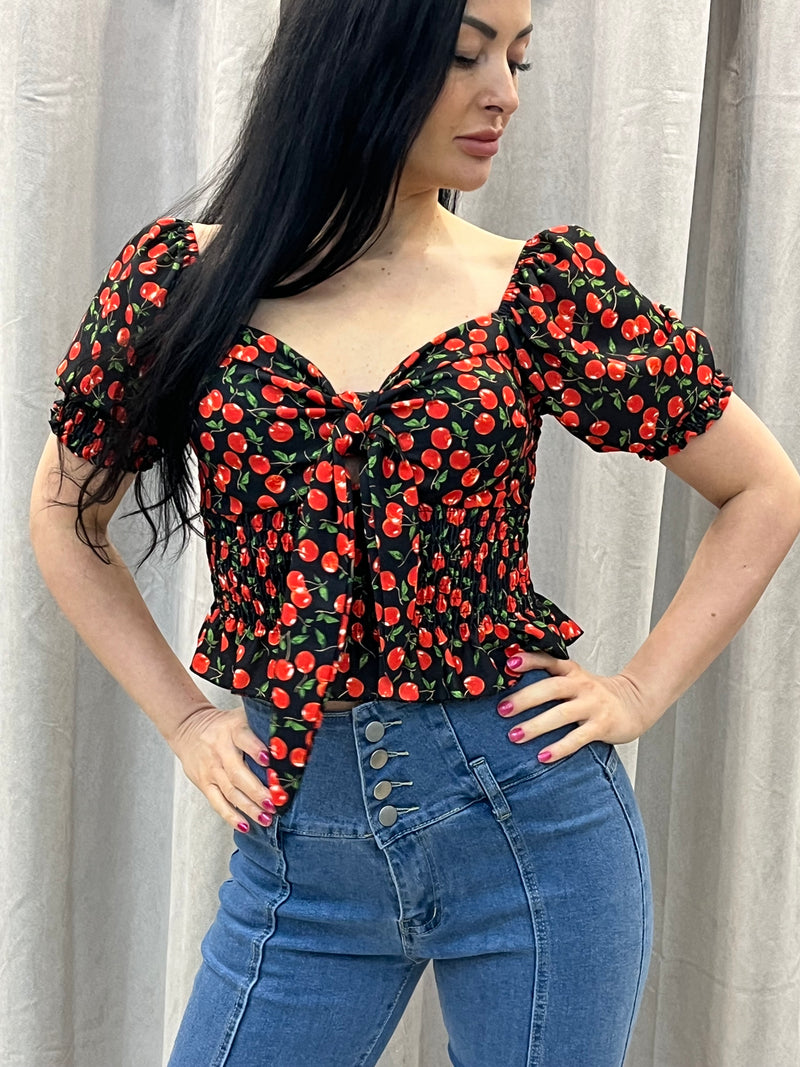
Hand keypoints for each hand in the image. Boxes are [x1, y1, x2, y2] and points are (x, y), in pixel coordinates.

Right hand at [165, 703, 276, 832]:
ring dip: (249, 808)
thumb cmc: (223, 725)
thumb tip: (290, 741)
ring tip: (266, 818)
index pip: (244, 739)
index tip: (270, 761)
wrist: (188, 728)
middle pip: (238, 773)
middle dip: (257, 791)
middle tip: (275, 803)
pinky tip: (245, 825)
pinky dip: (231, 816)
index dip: (256, 749)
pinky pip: (217, 803)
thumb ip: (261, 726)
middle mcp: (220, 750)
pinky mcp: (203, 783)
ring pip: (230, 792)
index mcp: (232, 730)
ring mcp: (211, 769)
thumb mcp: (241, 717)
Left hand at [499, 650, 652, 762]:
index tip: (510, 664)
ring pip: (562, 714)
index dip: (530, 660)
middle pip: (551, 688)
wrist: (634, 704)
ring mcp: (593, 705)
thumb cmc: (593, 694)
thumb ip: (550, 679)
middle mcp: (582, 685)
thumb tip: (510, 685)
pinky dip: (559, 748)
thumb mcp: (575, 679)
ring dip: (536, 725)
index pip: (550, 660)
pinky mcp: (602, 726)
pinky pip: (578, 738)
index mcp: (572, 671)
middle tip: (503, 709)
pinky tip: (543, 756)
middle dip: (525, 698)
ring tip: (515, 736)